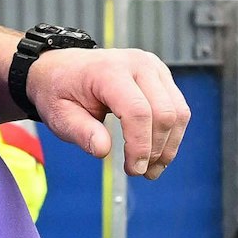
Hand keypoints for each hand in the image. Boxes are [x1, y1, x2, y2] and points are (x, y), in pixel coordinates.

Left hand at [26, 47, 189, 179]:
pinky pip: (178, 107)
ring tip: (151, 169)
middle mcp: (138, 64)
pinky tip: (156, 153)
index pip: (137, 111)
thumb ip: (80, 132)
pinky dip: (171, 134)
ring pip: (178, 111)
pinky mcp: (161, 76)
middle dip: (156, 149)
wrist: (64, 67)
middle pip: (164, 112)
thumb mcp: (59, 115)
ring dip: (169, 145)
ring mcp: (154, 68)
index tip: (133, 170)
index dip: (140, 146)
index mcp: (109, 70)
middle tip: (140, 173)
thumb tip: (103, 151)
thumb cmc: (60, 90)